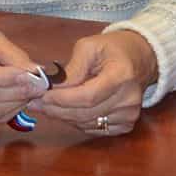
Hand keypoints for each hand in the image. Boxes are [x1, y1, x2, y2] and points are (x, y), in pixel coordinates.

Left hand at [33, 30, 155, 136]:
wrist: (139, 59)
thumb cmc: (112, 49)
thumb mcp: (90, 46)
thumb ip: (72, 68)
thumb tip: (53, 88)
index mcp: (121, 75)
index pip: (87, 96)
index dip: (62, 99)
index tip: (42, 95)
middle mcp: (129, 99)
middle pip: (85, 113)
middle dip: (56, 109)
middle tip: (36, 102)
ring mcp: (129, 114)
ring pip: (87, 123)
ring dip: (64, 116)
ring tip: (47, 106)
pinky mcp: (126, 124)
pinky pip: (94, 129)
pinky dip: (77, 122)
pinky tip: (67, 111)